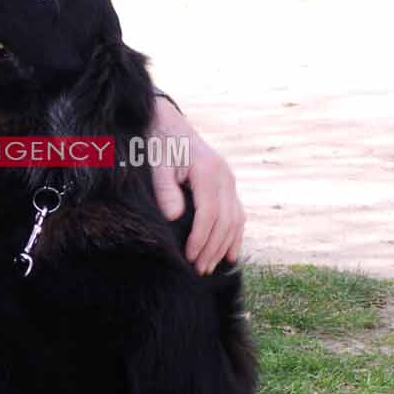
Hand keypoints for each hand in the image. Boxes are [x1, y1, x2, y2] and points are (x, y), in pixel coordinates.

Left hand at [146, 94, 244, 272]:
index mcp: (208, 169)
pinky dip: (235, 235)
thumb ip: (164, 188)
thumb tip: (175, 216)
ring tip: (209, 267)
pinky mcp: (227, 184)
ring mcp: (229, 180)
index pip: (210, 212)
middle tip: (198, 270)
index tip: (189, 256)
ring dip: (224, 246)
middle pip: (225, 220)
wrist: (167, 123)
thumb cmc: (158, 143)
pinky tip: (230, 255)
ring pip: (235, 219)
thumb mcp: (156, 162)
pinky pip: (237, 213)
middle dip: (212, 248)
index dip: (201, 238)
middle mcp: (224, 175)